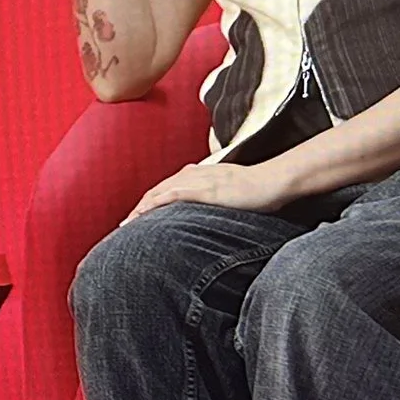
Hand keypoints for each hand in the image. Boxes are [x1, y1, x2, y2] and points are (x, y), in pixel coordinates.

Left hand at [124, 161, 295, 221]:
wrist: (275, 180)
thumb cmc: (258, 188)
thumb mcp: (231, 192)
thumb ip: (216, 198)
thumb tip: (210, 212)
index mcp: (200, 175)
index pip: (167, 189)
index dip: (150, 203)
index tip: (137, 218)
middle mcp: (196, 175)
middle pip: (159, 190)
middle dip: (140, 207)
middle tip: (124, 224)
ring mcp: (201, 180)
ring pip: (162, 191)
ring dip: (142, 207)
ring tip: (127, 224)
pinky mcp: (208, 189)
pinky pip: (176, 194)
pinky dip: (158, 202)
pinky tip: (145, 212)